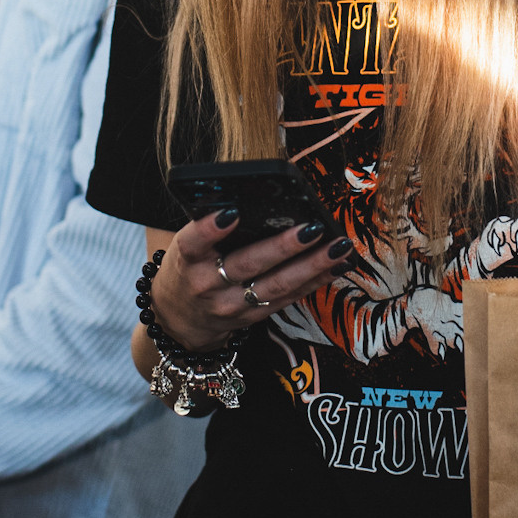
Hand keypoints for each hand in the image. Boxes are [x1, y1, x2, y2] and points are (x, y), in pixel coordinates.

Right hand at [149, 208, 353, 352]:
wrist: (180, 316)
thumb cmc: (191, 266)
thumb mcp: (189, 245)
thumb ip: (213, 227)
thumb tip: (261, 199)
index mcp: (186, 259)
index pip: (194, 242)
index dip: (210, 229)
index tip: (232, 212)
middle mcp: (206, 285)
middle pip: (246, 265)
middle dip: (282, 247)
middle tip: (312, 229)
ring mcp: (230, 306)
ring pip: (274, 286)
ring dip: (310, 266)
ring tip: (337, 247)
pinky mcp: (251, 318)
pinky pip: (286, 300)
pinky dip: (314, 282)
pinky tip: (336, 266)